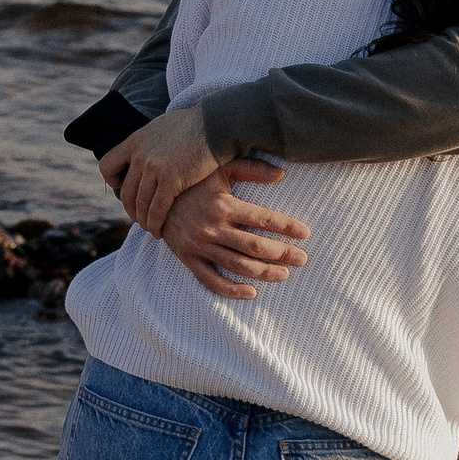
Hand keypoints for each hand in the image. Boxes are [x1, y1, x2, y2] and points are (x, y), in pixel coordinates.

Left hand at [98, 106, 223, 232]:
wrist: (216, 124)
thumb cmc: (196, 125)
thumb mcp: (162, 127)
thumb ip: (150, 142)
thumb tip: (146, 150)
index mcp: (136, 141)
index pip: (107, 165)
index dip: (112, 180)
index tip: (122, 188)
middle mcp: (140, 154)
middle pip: (125, 191)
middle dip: (131, 209)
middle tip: (139, 219)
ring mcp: (154, 167)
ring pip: (140, 203)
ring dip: (144, 220)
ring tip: (151, 229)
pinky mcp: (171, 179)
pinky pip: (157, 208)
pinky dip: (156, 223)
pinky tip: (160, 230)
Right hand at [160, 160, 311, 299]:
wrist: (152, 195)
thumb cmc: (193, 181)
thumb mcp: (219, 168)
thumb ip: (251, 168)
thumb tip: (282, 174)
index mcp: (223, 204)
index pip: (264, 219)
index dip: (288, 227)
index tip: (306, 233)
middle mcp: (211, 227)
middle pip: (255, 246)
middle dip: (283, 254)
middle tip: (302, 258)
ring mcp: (198, 245)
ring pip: (238, 265)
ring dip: (265, 273)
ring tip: (284, 274)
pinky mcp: (187, 258)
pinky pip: (211, 280)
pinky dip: (232, 290)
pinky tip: (252, 292)